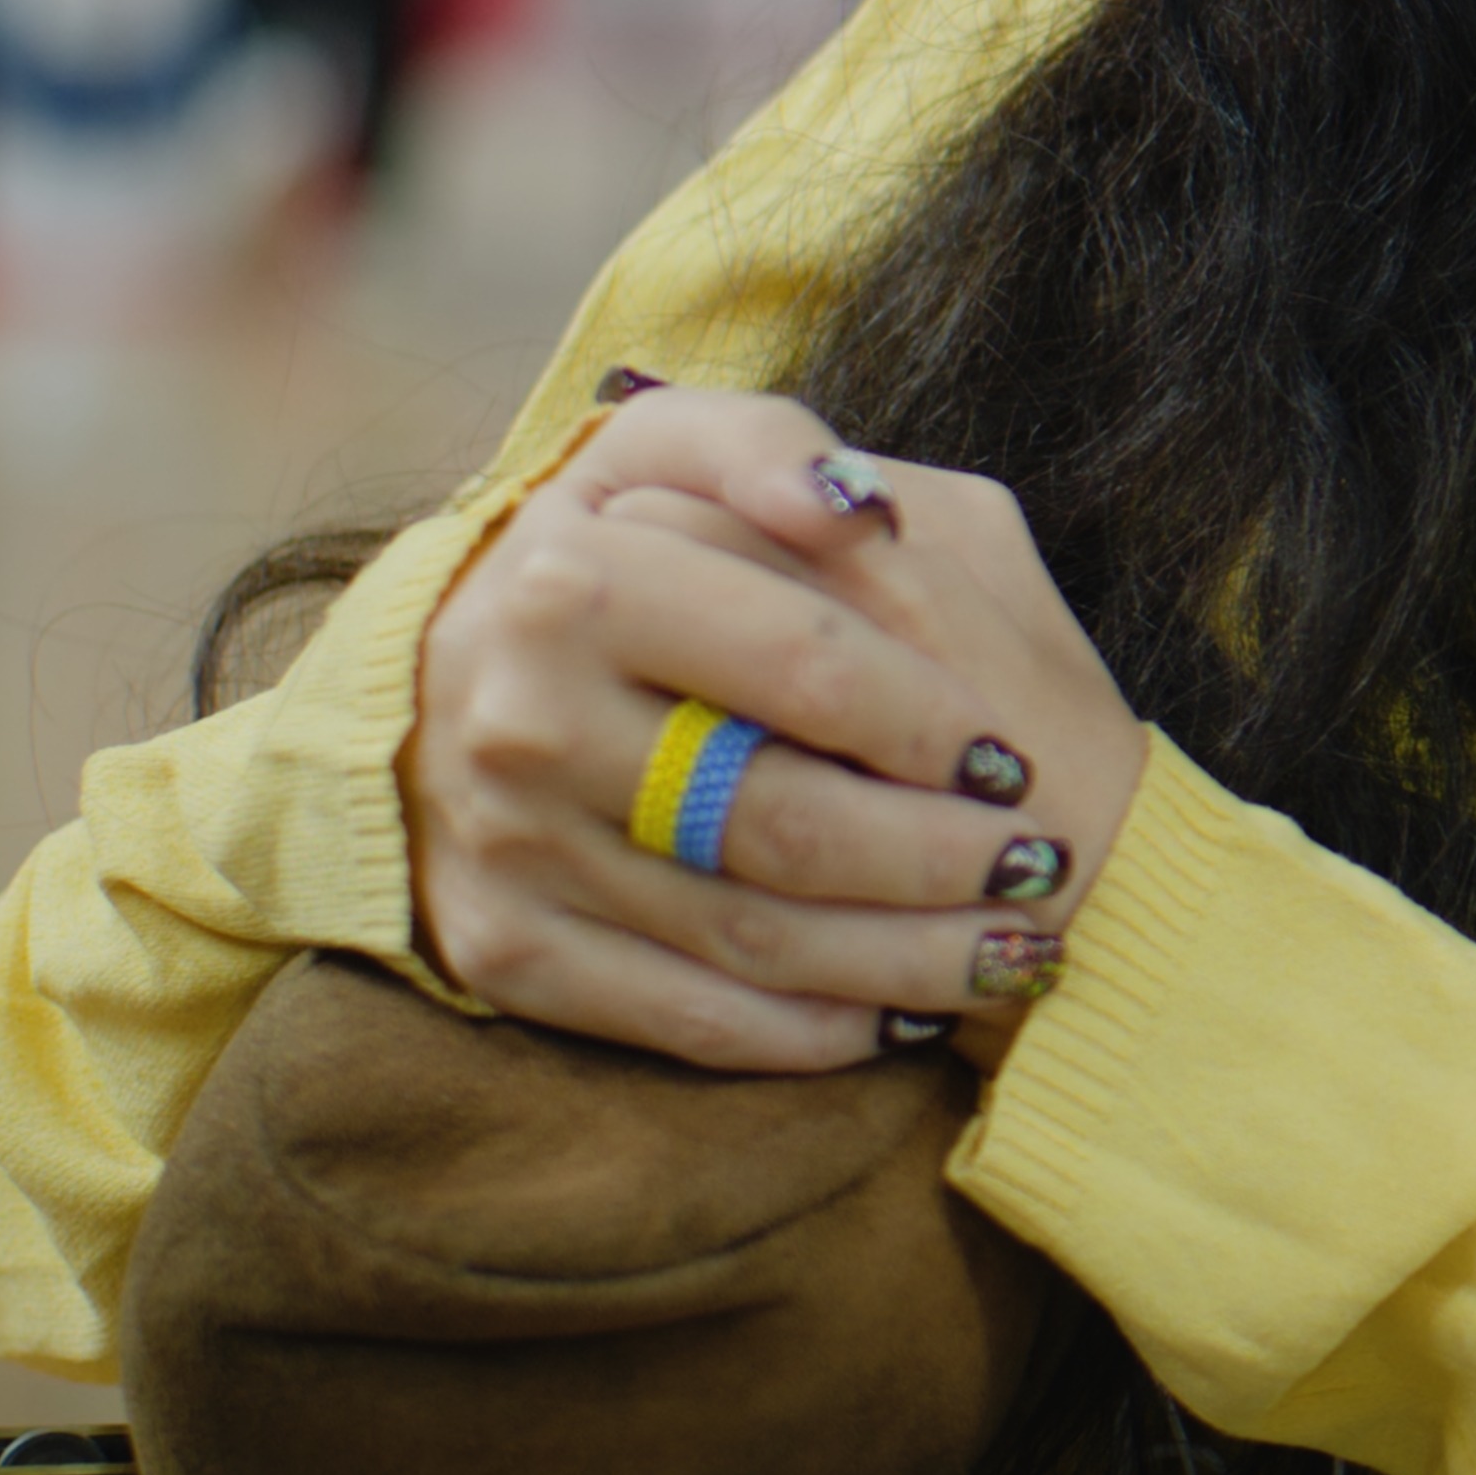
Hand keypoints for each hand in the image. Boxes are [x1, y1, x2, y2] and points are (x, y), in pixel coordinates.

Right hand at [397, 382, 1155, 1071]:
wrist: (433, 678)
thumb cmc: (606, 557)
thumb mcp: (665, 457)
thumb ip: (766, 445)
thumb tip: (856, 510)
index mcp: (574, 581)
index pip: (807, 666)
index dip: (932, 720)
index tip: (1010, 754)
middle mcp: (523, 722)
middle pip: (787, 820)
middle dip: (943, 857)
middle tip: (1041, 867)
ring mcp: (508, 848)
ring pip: (756, 937)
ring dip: (910, 959)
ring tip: (1012, 949)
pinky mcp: (506, 950)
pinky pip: (687, 1017)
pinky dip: (812, 1029)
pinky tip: (900, 1012)